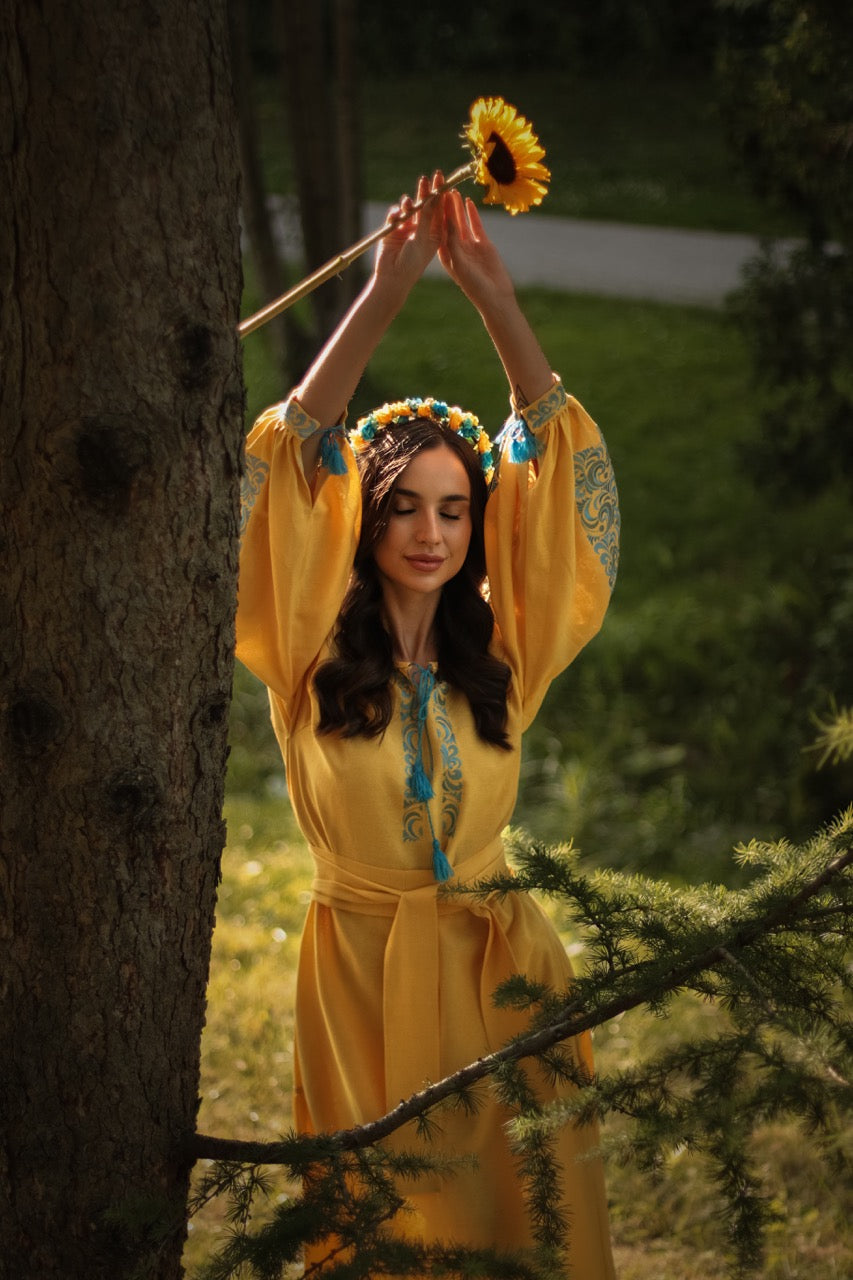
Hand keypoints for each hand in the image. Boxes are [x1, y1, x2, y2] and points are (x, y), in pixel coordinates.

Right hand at [372, 172, 443, 295]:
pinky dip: (395, 213)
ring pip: (410, 208)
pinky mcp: (394, 230)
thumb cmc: (412, 263)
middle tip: (429, 177)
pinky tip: (396, 216)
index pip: (440, 211)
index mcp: (435, 234)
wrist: (392, 276)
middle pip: (425, 206)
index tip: (443, 181)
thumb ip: (426, 218)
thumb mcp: (422, 239)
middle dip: (426, 192)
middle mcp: (423, 229)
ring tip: (407, 203)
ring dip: (409, 203)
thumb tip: (432, 197)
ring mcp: (408, 229)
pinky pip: (395, 215)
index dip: (441, 195)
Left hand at [438, 190, 515, 314]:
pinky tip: (468, 202)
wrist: (495, 296)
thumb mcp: (461, 266)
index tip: (431, 202)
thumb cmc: (474, 286)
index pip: (438, 232)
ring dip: (457, 208)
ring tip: (453, 192)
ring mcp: (469, 246)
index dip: (435, 216)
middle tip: (441, 190)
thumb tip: (448, 226)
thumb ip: (454, 246)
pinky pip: (476, 226)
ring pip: (461, 223)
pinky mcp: (483, 244)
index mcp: (446, 256)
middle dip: (445, 208)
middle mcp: (456, 249)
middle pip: (449, 225)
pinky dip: (472, 214)